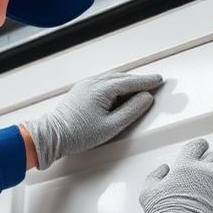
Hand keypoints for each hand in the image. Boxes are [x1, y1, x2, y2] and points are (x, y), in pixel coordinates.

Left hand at [22, 71, 162, 169]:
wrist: (52, 136)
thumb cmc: (78, 134)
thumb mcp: (111, 126)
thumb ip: (132, 111)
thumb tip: (146, 98)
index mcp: (103, 89)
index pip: (131, 82)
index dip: (148, 81)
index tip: (160, 80)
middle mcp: (94, 82)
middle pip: (123, 77)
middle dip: (139, 80)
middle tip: (154, 83)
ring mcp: (86, 85)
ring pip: (112, 78)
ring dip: (128, 81)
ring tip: (140, 88)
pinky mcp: (81, 90)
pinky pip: (104, 82)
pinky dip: (116, 84)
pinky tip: (120, 92)